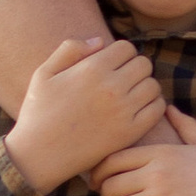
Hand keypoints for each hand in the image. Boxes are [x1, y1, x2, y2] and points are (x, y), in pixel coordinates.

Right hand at [3, 35, 163, 193]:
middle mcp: (111, 87)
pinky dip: (152, 106)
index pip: (127, 48)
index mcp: (92, 68)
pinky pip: (157, 109)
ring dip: (144, 87)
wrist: (39, 155)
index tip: (113, 66)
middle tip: (123, 80)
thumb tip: (100, 41)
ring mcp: (123, 110)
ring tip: (130, 95)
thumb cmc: (38, 112)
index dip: (121, 54)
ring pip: (153, 86)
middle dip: (134, 69)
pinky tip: (137, 110)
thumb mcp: (44, 73)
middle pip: (144, 64)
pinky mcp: (130, 132)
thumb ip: (70, 49)